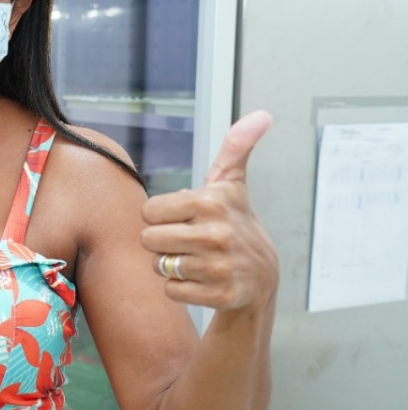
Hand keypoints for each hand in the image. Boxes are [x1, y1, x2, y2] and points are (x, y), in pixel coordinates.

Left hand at [139, 111, 278, 311]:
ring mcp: (220, 266)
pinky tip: (202, 281)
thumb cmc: (234, 224)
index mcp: (211, 202)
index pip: (148, 211)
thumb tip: (261, 114)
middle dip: (162, 242)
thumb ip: (236, 147)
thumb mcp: (232, 184)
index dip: (160, 217)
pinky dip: (180, 288)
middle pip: (148, 239)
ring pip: (158, 266)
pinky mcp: (221, 295)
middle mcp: (216, 233)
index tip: (184, 218)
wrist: (261, 277)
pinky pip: (171, 291)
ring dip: (170, 266)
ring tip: (196, 260)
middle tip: (188, 242)